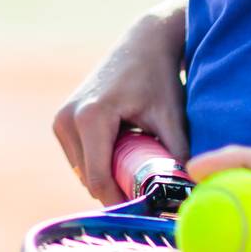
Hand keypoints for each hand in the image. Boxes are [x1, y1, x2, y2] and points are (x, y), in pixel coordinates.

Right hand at [52, 16, 187, 206]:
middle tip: (150, 186)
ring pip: (84, 172)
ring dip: (109, 176)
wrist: (144, 43)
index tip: (149, 208)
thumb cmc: (159, 78)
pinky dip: (101, 162)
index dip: (123, 202)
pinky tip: (124, 147)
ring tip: (139, 160)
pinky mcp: (61, 121)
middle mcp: (67, 119)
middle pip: (90, 179)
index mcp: (90, 118)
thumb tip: (189, 192)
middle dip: (118, 189)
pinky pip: (80, 159)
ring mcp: (61, 120)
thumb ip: (178, 155)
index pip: (99, 180)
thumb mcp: (171, 117)